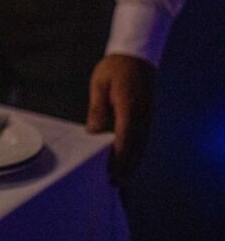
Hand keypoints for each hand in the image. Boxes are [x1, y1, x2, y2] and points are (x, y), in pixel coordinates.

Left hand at [85, 54, 155, 185]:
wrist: (137, 56)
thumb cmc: (115, 68)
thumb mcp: (100, 84)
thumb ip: (97, 109)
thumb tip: (93, 132)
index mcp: (129, 107)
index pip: (124, 138)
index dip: (117, 158)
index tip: (110, 172)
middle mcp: (142, 115)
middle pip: (135, 147)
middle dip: (125, 167)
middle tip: (114, 184)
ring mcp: (147, 117)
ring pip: (141, 146)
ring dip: (132, 164)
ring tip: (121, 180)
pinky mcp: (147, 117)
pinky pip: (142, 140)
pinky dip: (136, 153)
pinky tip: (128, 163)